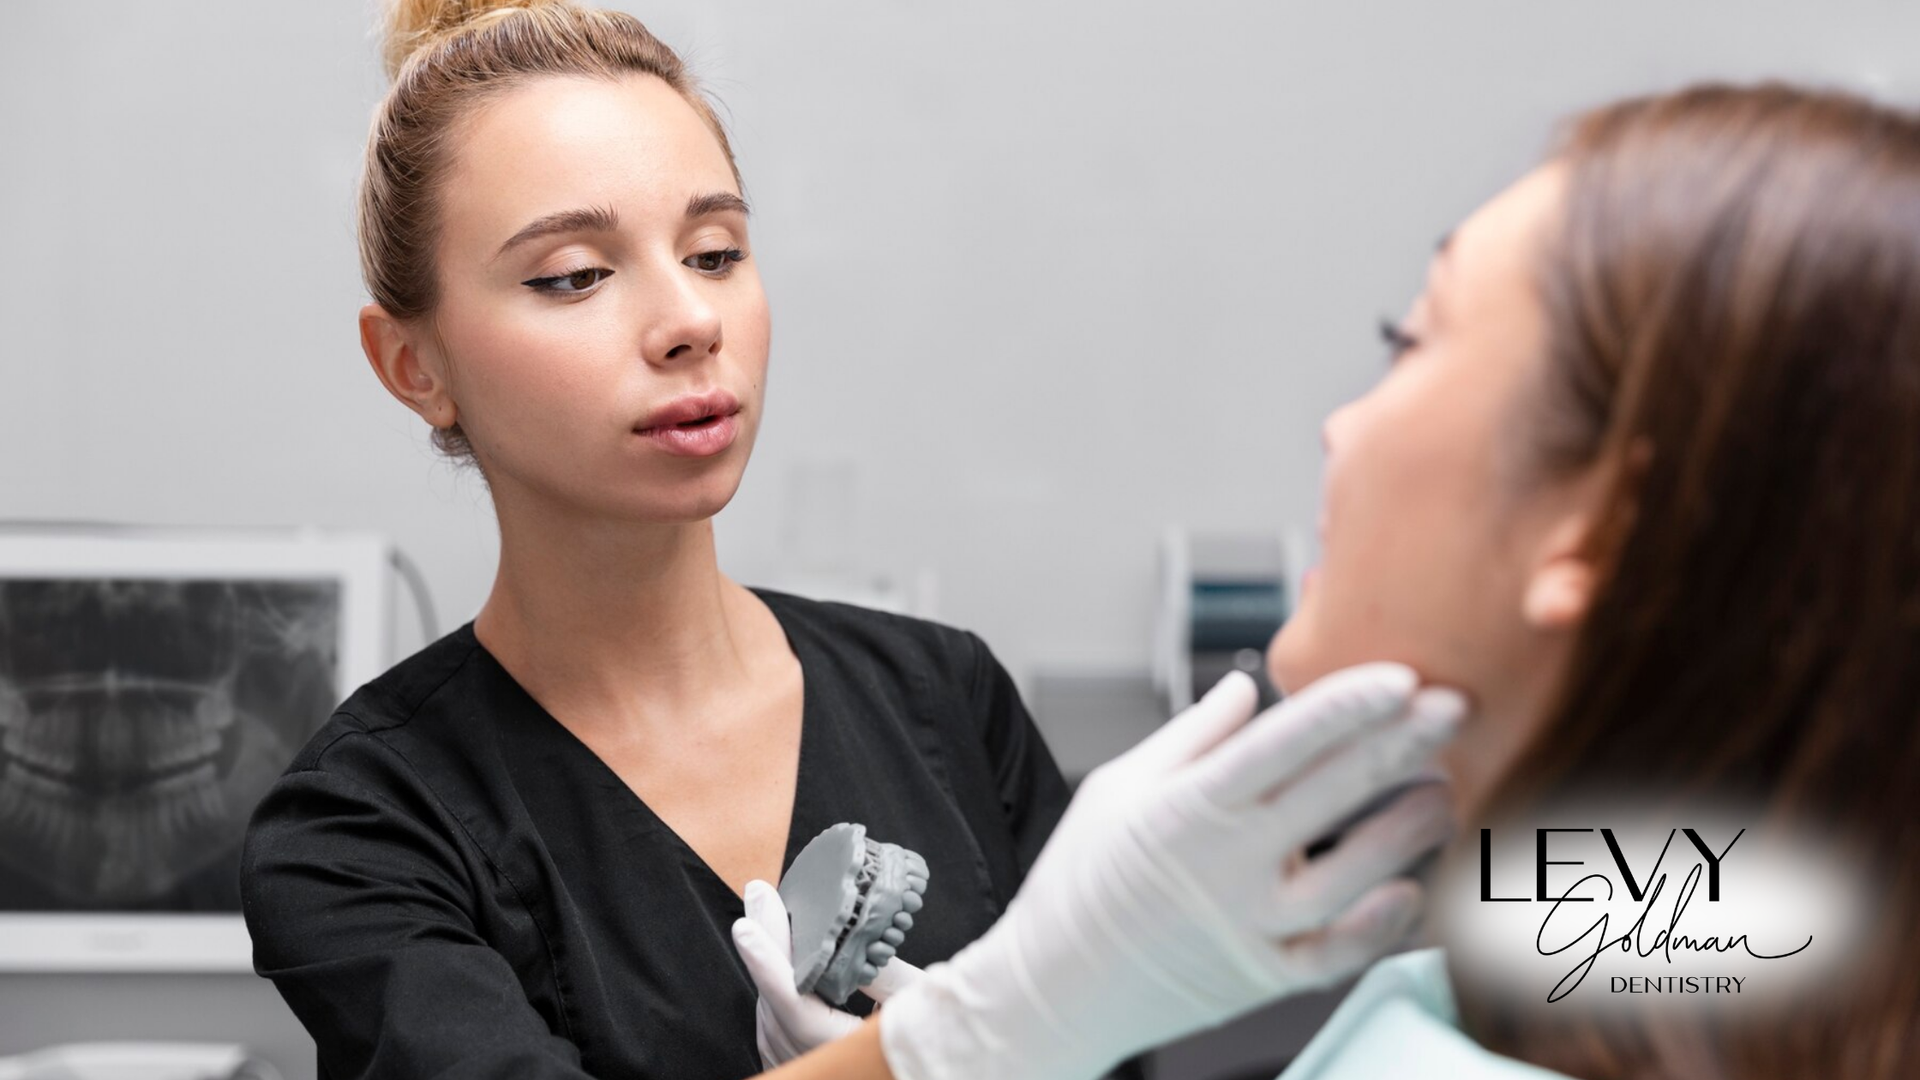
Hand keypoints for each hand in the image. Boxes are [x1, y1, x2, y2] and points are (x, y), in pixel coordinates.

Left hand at [733, 879, 925, 1066]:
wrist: (904, 1078)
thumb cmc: (916, 1050)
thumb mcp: (915, 1013)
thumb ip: (890, 980)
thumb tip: (863, 934)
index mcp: (835, 1049)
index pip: (792, 1006)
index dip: (768, 964)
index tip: (746, 928)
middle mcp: (804, 1057)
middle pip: (773, 993)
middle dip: (767, 937)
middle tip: (760, 892)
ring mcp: (788, 1059)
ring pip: (770, 1000)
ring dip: (770, 954)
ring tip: (769, 907)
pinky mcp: (786, 1055)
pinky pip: (774, 1012)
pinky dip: (777, 977)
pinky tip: (782, 946)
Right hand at [878, 664, 1464, 1079]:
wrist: (1052, 988)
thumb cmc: (1080, 881)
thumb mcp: (1117, 787)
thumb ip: (1193, 735)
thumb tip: (1247, 689)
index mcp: (1188, 806)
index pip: (1284, 742)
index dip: (1347, 706)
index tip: (1400, 676)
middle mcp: (1227, 865)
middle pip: (1333, 793)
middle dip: (1402, 744)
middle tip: (1453, 707)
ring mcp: (1250, 926)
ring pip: (1353, 876)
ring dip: (1406, 830)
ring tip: (1442, 792)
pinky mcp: (1263, 977)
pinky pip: (1338, 954)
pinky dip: (1381, 926)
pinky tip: (1412, 891)